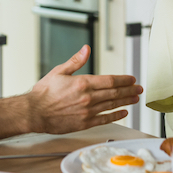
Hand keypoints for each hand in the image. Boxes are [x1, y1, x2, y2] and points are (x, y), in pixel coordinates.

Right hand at [27, 45, 141, 133]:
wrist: (34, 113)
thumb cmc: (43, 93)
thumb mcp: (59, 71)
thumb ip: (75, 61)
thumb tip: (86, 49)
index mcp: (82, 83)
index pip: (110, 80)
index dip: (124, 80)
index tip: (132, 79)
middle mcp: (87, 97)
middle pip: (115, 92)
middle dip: (129, 90)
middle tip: (139, 88)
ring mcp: (87, 111)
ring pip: (112, 105)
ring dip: (126, 101)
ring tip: (135, 98)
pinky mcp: (84, 123)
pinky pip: (104, 119)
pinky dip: (115, 116)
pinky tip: (123, 113)